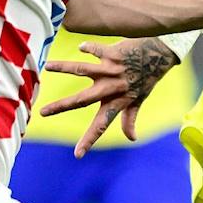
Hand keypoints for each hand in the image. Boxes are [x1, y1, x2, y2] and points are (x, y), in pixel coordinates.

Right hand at [39, 37, 179, 156]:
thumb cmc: (147, 78)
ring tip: (47, 67)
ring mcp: (112, 70)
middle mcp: (112, 88)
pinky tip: (80, 47)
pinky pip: (98, 50)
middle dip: (62, 106)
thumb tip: (131, 138)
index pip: (101, 125)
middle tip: (42, 113)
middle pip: (83, 100)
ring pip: (83, 69)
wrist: (159, 54)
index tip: (77, 154)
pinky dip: (89, 48)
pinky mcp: (114, 54)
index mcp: (117, 102)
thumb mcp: (139, 100)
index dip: (89, 140)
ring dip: (64, 67)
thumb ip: (130, 118)